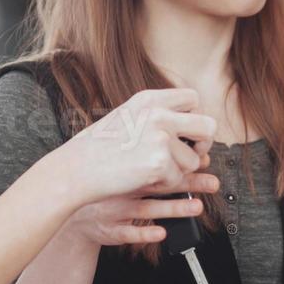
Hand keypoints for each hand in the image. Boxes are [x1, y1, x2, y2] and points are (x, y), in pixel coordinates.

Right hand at [58, 88, 216, 201]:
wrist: (76, 170)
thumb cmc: (97, 148)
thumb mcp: (126, 116)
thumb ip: (155, 114)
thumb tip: (192, 122)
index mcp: (150, 99)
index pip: (193, 98)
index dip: (195, 117)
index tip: (188, 132)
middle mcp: (158, 114)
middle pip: (207, 126)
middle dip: (203, 144)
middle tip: (190, 155)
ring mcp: (160, 138)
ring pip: (193, 160)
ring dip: (177, 171)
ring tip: (150, 171)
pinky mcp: (160, 163)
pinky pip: (177, 180)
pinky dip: (164, 185)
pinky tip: (143, 179)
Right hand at [61, 170, 220, 247]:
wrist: (64, 203)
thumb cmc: (96, 183)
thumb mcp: (112, 161)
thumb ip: (141, 154)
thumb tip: (181, 145)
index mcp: (124, 169)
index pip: (158, 161)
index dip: (183, 161)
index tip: (205, 159)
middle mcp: (121, 189)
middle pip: (159, 184)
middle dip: (189, 184)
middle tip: (213, 182)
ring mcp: (115, 209)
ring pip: (147, 209)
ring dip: (174, 209)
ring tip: (197, 207)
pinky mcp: (109, 229)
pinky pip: (129, 233)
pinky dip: (146, 233)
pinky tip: (162, 233)